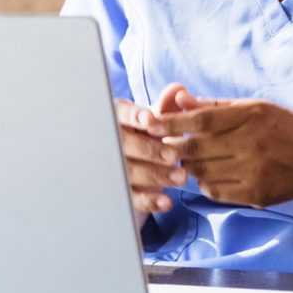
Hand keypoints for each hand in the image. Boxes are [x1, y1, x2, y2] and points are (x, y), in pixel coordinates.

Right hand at [114, 83, 188, 213]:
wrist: (133, 163)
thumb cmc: (146, 133)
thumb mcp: (155, 120)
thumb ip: (166, 106)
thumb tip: (178, 89)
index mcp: (118, 118)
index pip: (122, 114)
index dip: (135, 117)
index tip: (152, 121)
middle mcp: (111, 142)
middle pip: (125, 145)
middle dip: (150, 150)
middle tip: (174, 155)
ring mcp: (113, 168)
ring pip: (129, 172)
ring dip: (155, 175)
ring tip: (181, 177)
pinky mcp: (120, 192)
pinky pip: (131, 198)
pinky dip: (149, 201)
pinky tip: (166, 202)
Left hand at [159, 96, 292, 207]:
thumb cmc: (286, 128)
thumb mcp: (256, 108)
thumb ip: (216, 107)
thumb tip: (179, 99)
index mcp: (252, 115)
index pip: (201, 120)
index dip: (172, 123)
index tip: (150, 123)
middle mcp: (253, 143)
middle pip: (197, 148)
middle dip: (173, 147)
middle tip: (162, 145)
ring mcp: (254, 171)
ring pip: (202, 172)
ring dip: (189, 166)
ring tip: (189, 159)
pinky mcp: (256, 194)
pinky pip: (215, 191)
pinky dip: (205, 183)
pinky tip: (211, 174)